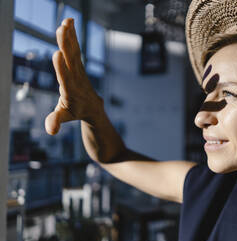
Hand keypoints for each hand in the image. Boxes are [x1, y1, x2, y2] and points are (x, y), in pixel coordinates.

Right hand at [45, 18, 102, 134]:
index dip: (62, 67)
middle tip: (62, 30)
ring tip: (66, 21)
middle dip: (66, 46)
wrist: (93, 107)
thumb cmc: (76, 112)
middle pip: (71, 60)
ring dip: (70, 36)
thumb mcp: (65, 117)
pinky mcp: (78, 63)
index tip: (58, 55)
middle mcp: (76, 77)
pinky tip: (69, 21)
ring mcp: (79, 69)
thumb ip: (56, 121)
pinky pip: (75, 48)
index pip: (66, 78)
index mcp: (71, 90)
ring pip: (74, 51)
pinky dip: (72, 35)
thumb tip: (51, 130)